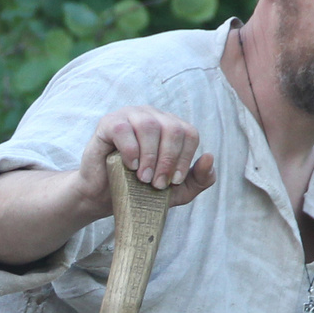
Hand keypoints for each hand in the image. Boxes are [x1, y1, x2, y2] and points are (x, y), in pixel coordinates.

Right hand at [75, 106, 217, 213]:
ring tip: (143, 178)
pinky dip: (130, 150)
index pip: (189, 133)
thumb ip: (198, 179)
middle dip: (168, 160)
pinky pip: (124, 129)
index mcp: (171, 127)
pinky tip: (129, 166)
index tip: (173, 181)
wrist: (103, 196)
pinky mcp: (108, 123)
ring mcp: (130, 116)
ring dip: (150, 156)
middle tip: (158, 184)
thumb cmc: (140, 190)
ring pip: (149, 126)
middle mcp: (153, 116)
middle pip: (172, 128)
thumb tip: (209, 157)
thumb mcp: (176, 192)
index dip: (184, 158)